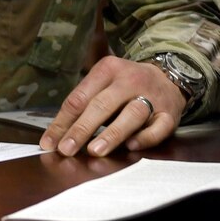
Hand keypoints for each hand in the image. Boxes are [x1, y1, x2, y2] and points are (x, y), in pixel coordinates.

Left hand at [39, 56, 185, 156]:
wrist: (169, 76)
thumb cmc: (126, 86)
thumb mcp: (103, 84)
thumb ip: (83, 106)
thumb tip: (56, 137)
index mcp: (108, 69)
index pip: (80, 98)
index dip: (62, 122)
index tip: (49, 143)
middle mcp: (130, 80)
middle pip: (102, 105)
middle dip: (82, 129)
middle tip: (66, 149)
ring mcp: (152, 96)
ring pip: (131, 114)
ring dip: (112, 133)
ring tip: (95, 150)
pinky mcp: (170, 113)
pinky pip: (159, 127)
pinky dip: (145, 137)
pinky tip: (131, 146)